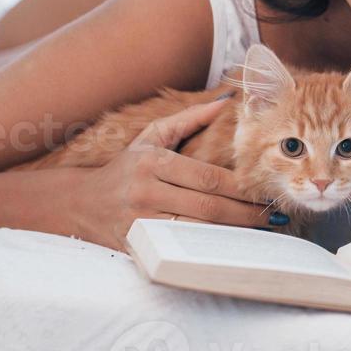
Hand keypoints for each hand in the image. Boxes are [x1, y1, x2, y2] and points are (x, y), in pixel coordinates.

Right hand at [68, 99, 284, 250]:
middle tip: (272, 216)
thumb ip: (189, 119)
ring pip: (197, 231)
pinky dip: (209, 250)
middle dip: (245, 213)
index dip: (240, 188)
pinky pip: (181, 249)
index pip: (207, 177)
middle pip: (207, 206)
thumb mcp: (151, 137)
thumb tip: (227, 100)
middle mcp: (145, 191)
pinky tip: (230, 250)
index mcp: (152, 161)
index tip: (263, 192)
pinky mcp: (136, 245)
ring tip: (259, 233)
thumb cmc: (125, 168)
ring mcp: (139, 221)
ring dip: (232, 235)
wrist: (78, 205)